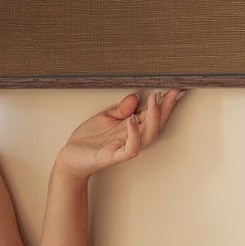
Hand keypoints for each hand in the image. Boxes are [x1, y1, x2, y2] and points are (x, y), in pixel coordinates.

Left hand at [54, 88, 185, 182]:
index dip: (164, 103)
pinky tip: (132, 120)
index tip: (174, 88)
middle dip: (166, 108)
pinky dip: (134, 135)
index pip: (152, 114)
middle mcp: (131, 138)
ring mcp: (124, 148)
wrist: (70, 157)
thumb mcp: (106, 117)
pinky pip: (130, 149)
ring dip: (153, 118)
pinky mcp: (113, 156)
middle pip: (156, 124)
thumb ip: (121, 109)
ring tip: (155, 101)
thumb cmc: (88, 140)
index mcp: (131, 128)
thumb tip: (135, 96)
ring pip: (148, 136)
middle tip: (172, 92)